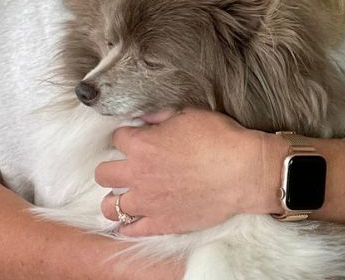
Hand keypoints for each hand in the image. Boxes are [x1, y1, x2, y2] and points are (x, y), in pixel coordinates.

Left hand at [95, 108, 273, 235]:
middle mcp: (138, 174)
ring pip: (110, 206)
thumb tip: (143, 118)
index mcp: (142, 144)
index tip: (136, 137)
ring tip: (125, 194)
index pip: (117, 138)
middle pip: (103, 173)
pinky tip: (130, 221)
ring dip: (114, 198)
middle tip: (126, 166)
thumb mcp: (188, 114)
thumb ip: (159, 116)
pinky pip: (130, 230)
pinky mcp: (161, 224)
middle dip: (111, 167)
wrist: (242, 171)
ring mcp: (147, 202)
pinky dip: (126, 226)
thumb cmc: (218, 138)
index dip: (127, 135)